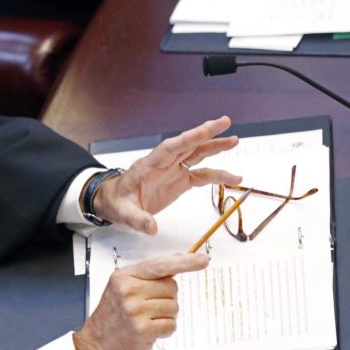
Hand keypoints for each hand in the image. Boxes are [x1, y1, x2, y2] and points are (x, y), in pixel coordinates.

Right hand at [74, 253, 209, 349]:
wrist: (95, 348)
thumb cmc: (112, 319)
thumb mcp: (122, 289)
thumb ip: (148, 275)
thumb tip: (177, 258)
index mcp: (124, 277)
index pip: (160, 265)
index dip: (185, 262)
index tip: (203, 260)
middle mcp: (128, 290)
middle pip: (171, 287)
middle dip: (167, 298)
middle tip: (148, 309)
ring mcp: (135, 310)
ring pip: (174, 306)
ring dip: (166, 316)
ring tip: (146, 321)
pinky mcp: (143, 329)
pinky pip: (171, 324)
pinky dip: (165, 330)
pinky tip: (149, 332)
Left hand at [91, 115, 240, 234]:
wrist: (115, 202)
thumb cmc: (117, 202)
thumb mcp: (124, 213)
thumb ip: (138, 219)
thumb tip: (152, 228)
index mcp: (150, 165)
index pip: (171, 147)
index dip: (188, 137)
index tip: (205, 128)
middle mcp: (164, 164)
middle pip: (187, 145)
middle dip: (206, 133)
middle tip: (225, 121)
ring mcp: (173, 170)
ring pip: (197, 155)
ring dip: (215, 148)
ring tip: (234, 141)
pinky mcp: (180, 181)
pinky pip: (201, 176)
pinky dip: (216, 176)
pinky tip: (233, 177)